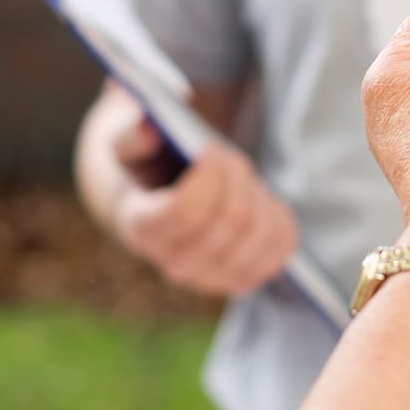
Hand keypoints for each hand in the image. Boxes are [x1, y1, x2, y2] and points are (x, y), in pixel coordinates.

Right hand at [101, 99, 300, 296]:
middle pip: (231, 217)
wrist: (159, 201)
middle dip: (237, 174)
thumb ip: (130, 133)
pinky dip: (278, 215)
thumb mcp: (128, 141)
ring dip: (257, 193)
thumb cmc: (147, 165)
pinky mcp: (244, 278)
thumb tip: (150, 131)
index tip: (209, 146)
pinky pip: (280, 245)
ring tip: (242, 177)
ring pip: (259, 231)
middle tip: (228, 153)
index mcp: (142, 229)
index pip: (186, 211)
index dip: (209, 174)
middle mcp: (174, 264)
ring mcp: (211, 278)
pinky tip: (259, 199)